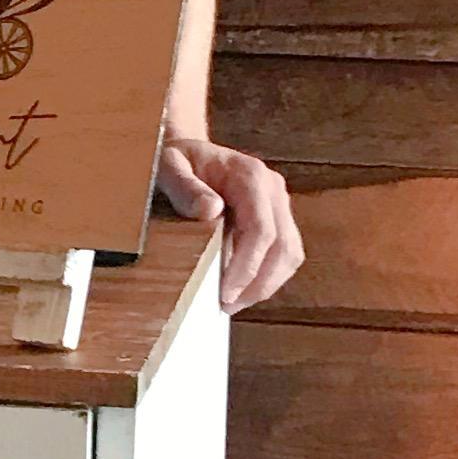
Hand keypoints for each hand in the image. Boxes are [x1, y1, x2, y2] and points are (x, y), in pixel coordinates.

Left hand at [157, 134, 303, 313]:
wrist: (189, 153)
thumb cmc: (176, 160)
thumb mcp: (167, 166)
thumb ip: (184, 187)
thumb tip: (211, 211)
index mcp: (250, 176)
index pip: (262, 229)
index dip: (248, 266)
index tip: (227, 293)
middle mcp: (272, 188)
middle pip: (284, 246)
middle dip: (259, 283)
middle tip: (228, 305)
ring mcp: (278, 203)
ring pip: (290, 253)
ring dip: (267, 284)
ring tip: (234, 302)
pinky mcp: (277, 218)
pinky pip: (284, 253)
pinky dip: (268, 276)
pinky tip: (243, 288)